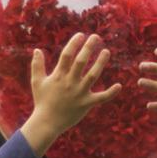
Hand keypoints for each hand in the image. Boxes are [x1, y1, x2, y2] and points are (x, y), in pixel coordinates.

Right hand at [21, 33, 120, 155]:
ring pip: (93, 75)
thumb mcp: (37, 81)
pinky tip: (119, 85)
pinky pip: (101, 98)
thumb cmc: (42, 101)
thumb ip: (37, 65)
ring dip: (100, 63)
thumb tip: (37, 49)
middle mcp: (70, 82)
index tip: (81, 35)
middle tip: (96, 37)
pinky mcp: (86, 104)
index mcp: (58, 75)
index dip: (74, 43)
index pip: (67, 55)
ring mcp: (79, 93)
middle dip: (89, 47)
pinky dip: (111, 93)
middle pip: (81, 61)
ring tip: (106, 51)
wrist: (47, 123)